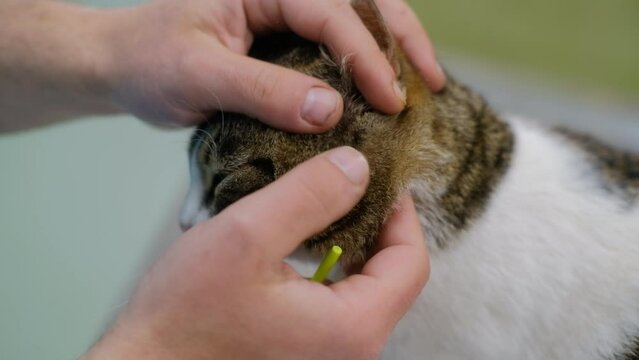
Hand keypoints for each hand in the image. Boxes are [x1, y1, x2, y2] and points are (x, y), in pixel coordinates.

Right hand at [82, 147, 429, 359]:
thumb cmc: (183, 316)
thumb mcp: (246, 237)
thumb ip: (308, 196)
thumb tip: (358, 167)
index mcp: (351, 329)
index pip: (410, 263)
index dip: (401, 213)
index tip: (381, 178)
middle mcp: (352, 351)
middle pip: (393, 277)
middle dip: (378, 225)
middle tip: (350, 183)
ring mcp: (330, 356)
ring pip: (366, 288)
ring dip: (352, 242)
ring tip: (324, 204)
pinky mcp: (307, 353)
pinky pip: (340, 304)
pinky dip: (332, 266)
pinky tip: (303, 242)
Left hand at [102, 0, 445, 128]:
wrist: (123, 64)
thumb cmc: (149, 62)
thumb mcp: (198, 75)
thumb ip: (262, 89)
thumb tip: (331, 110)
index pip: (328, 11)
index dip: (367, 55)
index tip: (391, 100)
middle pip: (360, 0)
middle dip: (401, 38)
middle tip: (432, 83)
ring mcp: (285, 11)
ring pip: (358, 16)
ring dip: (395, 46)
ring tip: (428, 82)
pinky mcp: (286, 36)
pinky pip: (338, 41)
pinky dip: (369, 62)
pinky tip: (388, 85)